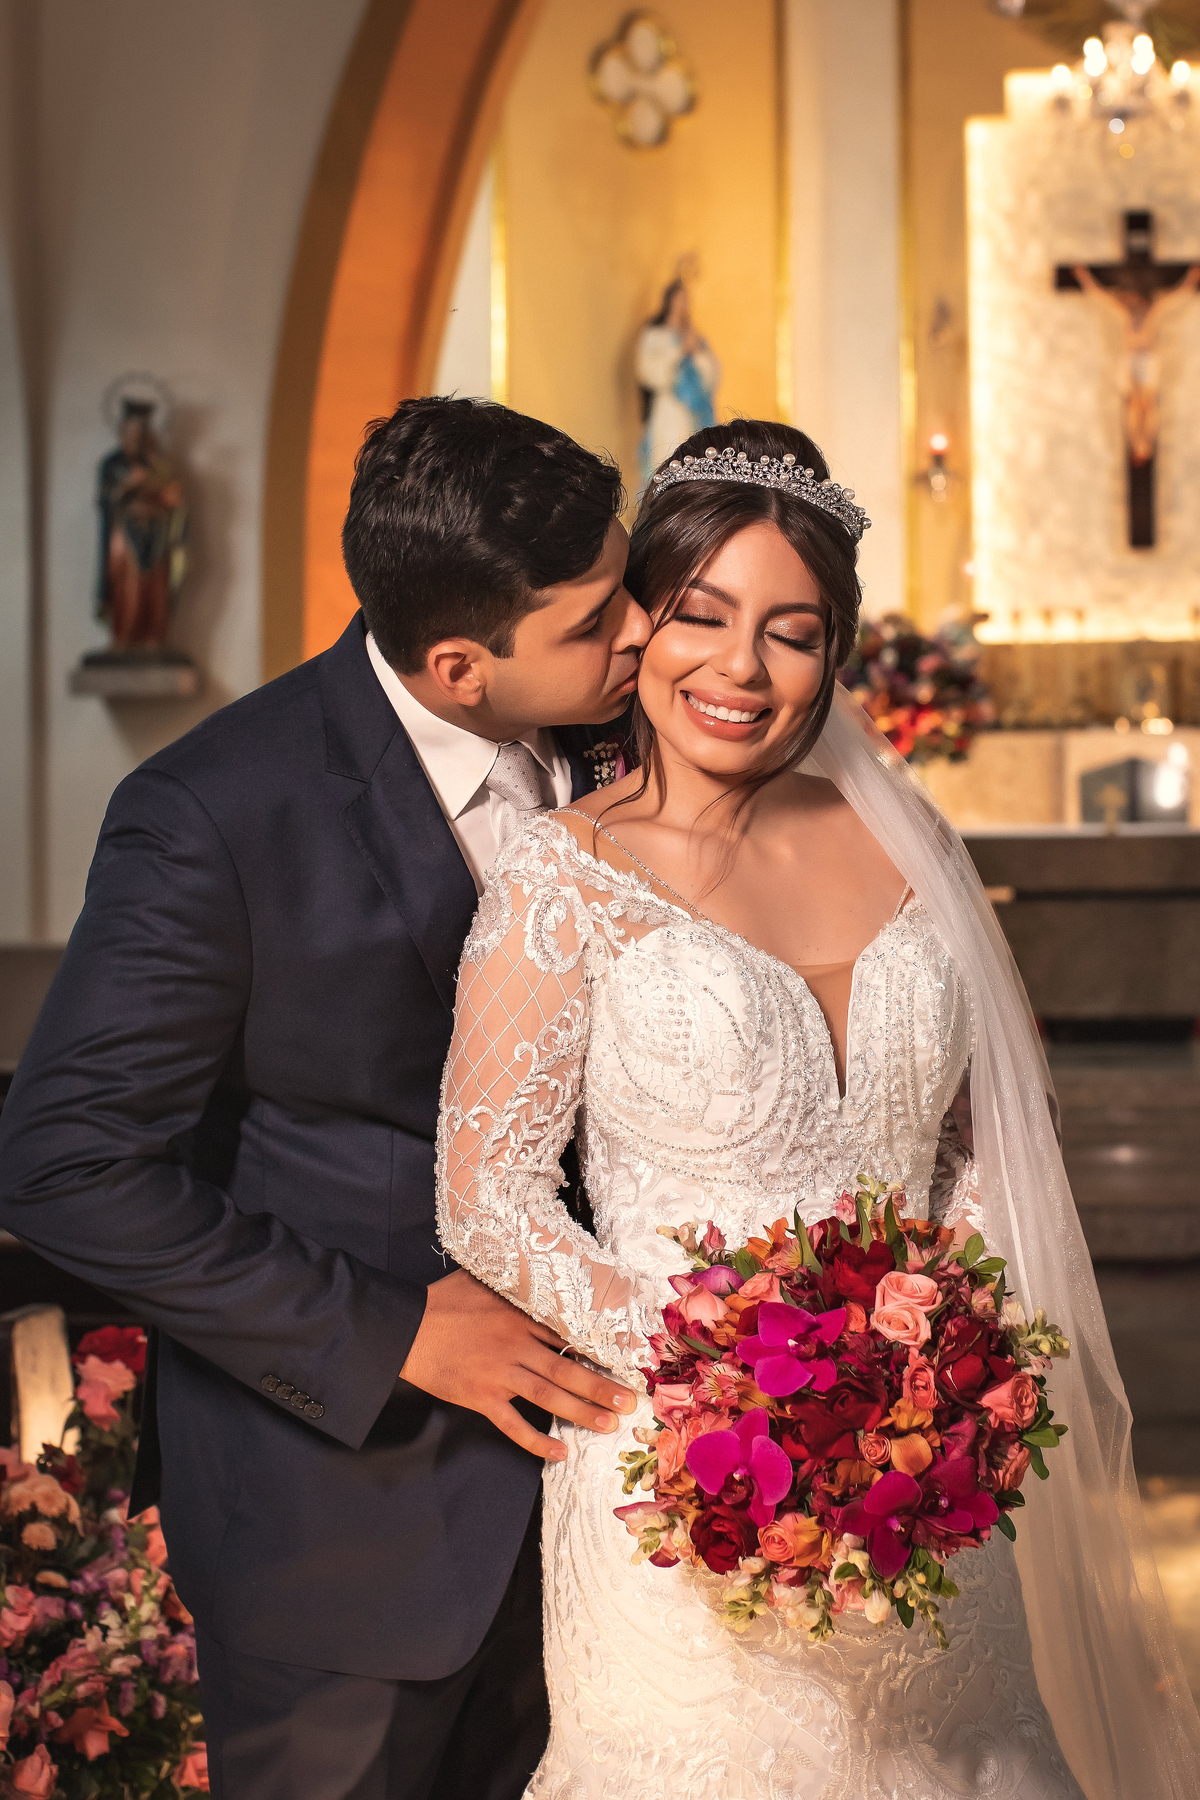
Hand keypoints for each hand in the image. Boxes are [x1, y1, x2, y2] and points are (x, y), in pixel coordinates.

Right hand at [399, 1270, 636, 1461]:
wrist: (406, 1328)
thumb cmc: (443, 1300)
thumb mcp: (482, 1278)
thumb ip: (512, 1278)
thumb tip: (532, 1262)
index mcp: (519, 1318)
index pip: (567, 1336)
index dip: (597, 1349)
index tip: (622, 1360)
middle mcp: (516, 1347)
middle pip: (567, 1369)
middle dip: (601, 1386)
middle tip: (629, 1401)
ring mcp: (499, 1375)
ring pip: (549, 1396)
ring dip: (582, 1411)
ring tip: (609, 1424)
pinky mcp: (481, 1398)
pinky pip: (513, 1425)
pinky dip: (536, 1440)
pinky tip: (559, 1452)